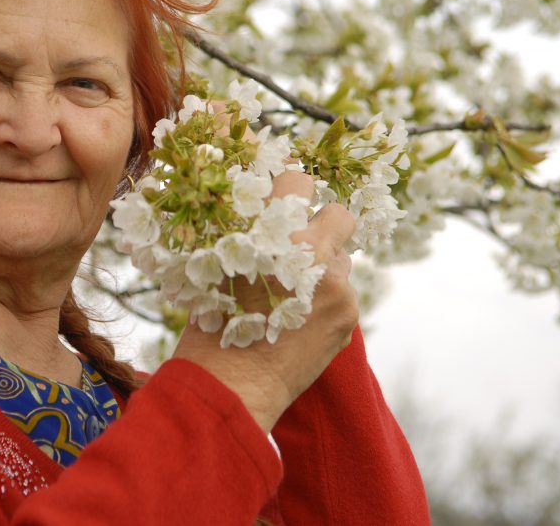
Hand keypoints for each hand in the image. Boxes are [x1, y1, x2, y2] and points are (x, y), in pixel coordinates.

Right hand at [171, 169, 358, 432]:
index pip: (297, 177)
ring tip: (295, 294)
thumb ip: (245, 234)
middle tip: (304, 242)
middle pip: (338, 213)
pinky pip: (344, 291)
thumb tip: (260, 212)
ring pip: (343, 257)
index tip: (290, 183)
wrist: (232, 382)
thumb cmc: (211, 322)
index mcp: (266, 229)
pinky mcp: (347, 311)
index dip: (292, 179)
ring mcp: (333, 281)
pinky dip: (326, 301)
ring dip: (325, 267)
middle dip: (324, 224)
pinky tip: (301, 321)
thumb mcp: (215, 264)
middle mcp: (305, 248)